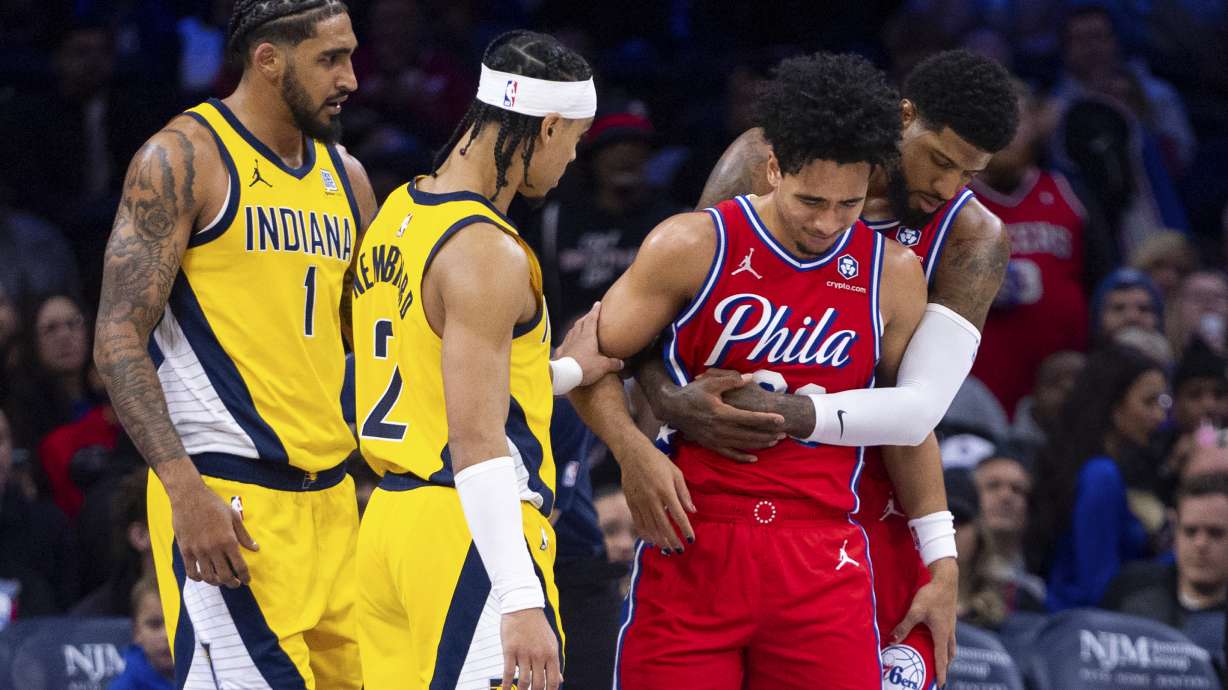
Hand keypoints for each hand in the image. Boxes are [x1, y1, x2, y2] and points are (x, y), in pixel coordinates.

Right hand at [168, 476, 258, 587]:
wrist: (189, 496)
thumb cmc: (214, 504)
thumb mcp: (233, 517)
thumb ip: (244, 535)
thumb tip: (255, 548)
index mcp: (228, 540)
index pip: (240, 566)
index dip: (245, 576)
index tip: (247, 580)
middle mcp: (213, 548)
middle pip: (225, 575)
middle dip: (233, 583)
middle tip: (236, 583)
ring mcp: (198, 550)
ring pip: (208, 576)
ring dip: (216, 582)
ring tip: (221, 581)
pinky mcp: (185, 550)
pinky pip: (191, 572)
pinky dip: (198, 578)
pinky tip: (203, 577)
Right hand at [500, 608, 561, 689]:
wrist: (523, 607)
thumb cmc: (537, 627)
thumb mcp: (551, 643)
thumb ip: (554, 663)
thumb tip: (560, 680)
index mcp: (551, 654)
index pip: (553, 681)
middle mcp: (539, 655)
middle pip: (539, 684)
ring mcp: (524, 653)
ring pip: (524, 681)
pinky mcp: (510, 650)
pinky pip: (508, 673)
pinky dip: (506, 685)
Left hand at [555, 302, 622, 385]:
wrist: (563, 374)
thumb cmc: (584, 367)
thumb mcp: (603, 366)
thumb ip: (613, 363)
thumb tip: (621, 363)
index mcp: (588, 336)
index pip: (592, 319)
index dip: (595, 311)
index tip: (597, 304)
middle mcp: (576, 336)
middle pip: (581, 322)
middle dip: (586, 317)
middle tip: (590, 314)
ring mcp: (567, 343)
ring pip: (572, 330)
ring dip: (577, 326)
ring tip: (580, 326)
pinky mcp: (561, 352)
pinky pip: (565, 342)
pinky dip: (568, 340)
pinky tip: (569, 343)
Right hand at [617, 438, 695, 552]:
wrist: (633, 453)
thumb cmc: (658, 461)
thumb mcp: (676, 473)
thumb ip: (684, 493)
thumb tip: (692, 511)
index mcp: (666, 490)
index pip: (678, 515)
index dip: (685, 529)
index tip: (691, 540)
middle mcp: (652, 498)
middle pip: (663, 525)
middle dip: (672, 540)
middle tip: (679, 550)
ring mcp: (640, 501)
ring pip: (650, 526)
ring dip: (659, 540)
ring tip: (667, 549)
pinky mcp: (631, 502)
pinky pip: (638, 522)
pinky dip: (644, 533)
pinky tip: (651, 541)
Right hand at [660, 369, 784, 462]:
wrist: (672, 408)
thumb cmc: (692, 393)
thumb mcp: (710, 382)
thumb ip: (731, 380)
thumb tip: (750, 378)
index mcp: (721, 413)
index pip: (749, 418)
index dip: (766, 419)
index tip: (781, 419)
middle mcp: (719, 429)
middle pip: (749, 434)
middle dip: (768, 434)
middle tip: (784, 433)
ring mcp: (715, 439)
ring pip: (742, 444)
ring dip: (760, 444)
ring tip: (775, 442)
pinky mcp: (710, 445)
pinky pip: (729, 454)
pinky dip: (742, 457)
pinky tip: (754, 458)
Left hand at [891, 558, 956, 685]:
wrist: (946, 580)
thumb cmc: (931, 595)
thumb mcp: (915, 611)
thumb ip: (904, 626)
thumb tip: (892, 641)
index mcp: (941, 634)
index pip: (941, 658)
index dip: (940, 672)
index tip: (941, 684)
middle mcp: (949, 632)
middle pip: (949, 655)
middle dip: (945, 667)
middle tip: (940, 676)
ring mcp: (951, 626)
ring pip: (952, 646)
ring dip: (947, 656)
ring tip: (941, 662)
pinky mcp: (950, 619)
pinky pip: (950, 638)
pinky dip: (946, 645)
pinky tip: (939, 641)